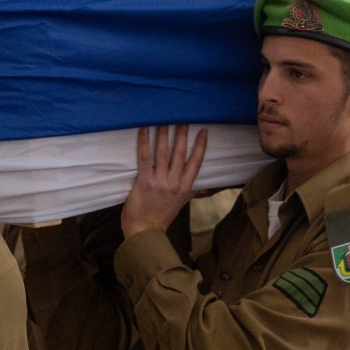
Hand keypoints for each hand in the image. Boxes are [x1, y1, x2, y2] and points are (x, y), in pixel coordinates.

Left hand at [119, 125, 207, 239]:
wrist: (145, 232)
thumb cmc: (161, 217)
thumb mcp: (181, 204)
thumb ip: (192, 192)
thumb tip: (205, 187)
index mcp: (185, 188)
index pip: (196, 162)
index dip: (201, 146)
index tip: (204, 131)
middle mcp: (175, 183)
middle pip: (180, 153)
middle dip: (182, 133)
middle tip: (183, 117)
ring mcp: (160, 182)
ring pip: (163, 152)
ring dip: (164, 133)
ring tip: (164, 118)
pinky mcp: (144, 182)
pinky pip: (145, 157)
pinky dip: (145, 142)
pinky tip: (145, 129)